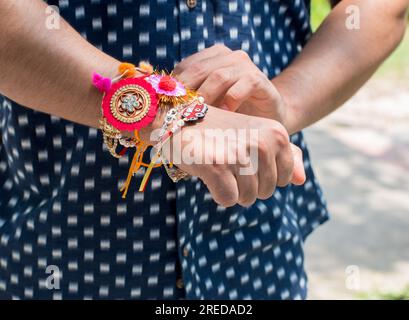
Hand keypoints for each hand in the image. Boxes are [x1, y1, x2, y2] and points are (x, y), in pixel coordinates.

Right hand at [162, 106, 304, 207]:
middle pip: (265, 192)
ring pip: (246, 198)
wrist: (180, 119)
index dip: (260, 176)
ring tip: (217, 162)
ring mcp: (240, 154)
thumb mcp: (256, 137)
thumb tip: (301, 180)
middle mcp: (263, 142)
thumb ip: (284, 157)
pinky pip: (228, 199)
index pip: (282, 180)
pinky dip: (216, 191)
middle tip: (226, 159)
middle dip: (244, 184)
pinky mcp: (218, 166)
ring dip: (230, 188)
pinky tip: (208, 170)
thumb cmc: (219, 131)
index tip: (242, 157)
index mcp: (277, 134)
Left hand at [173, 44, 287, 124]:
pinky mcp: (260, 80)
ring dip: (206, 96)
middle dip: (187, 91)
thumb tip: (162, 107)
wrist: (267, 114)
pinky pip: (244, 85)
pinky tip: (225, 114)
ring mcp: (246, 66)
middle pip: (199, 69)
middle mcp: (229, 56)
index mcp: (212, 57)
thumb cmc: (233, 109)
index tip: (164, 105)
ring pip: (219, 76)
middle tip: (177, 112)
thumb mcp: (210, 102)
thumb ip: (192, 98)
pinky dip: (231, 99)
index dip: (174, 86)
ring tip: (198, 115)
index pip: (186, 67)